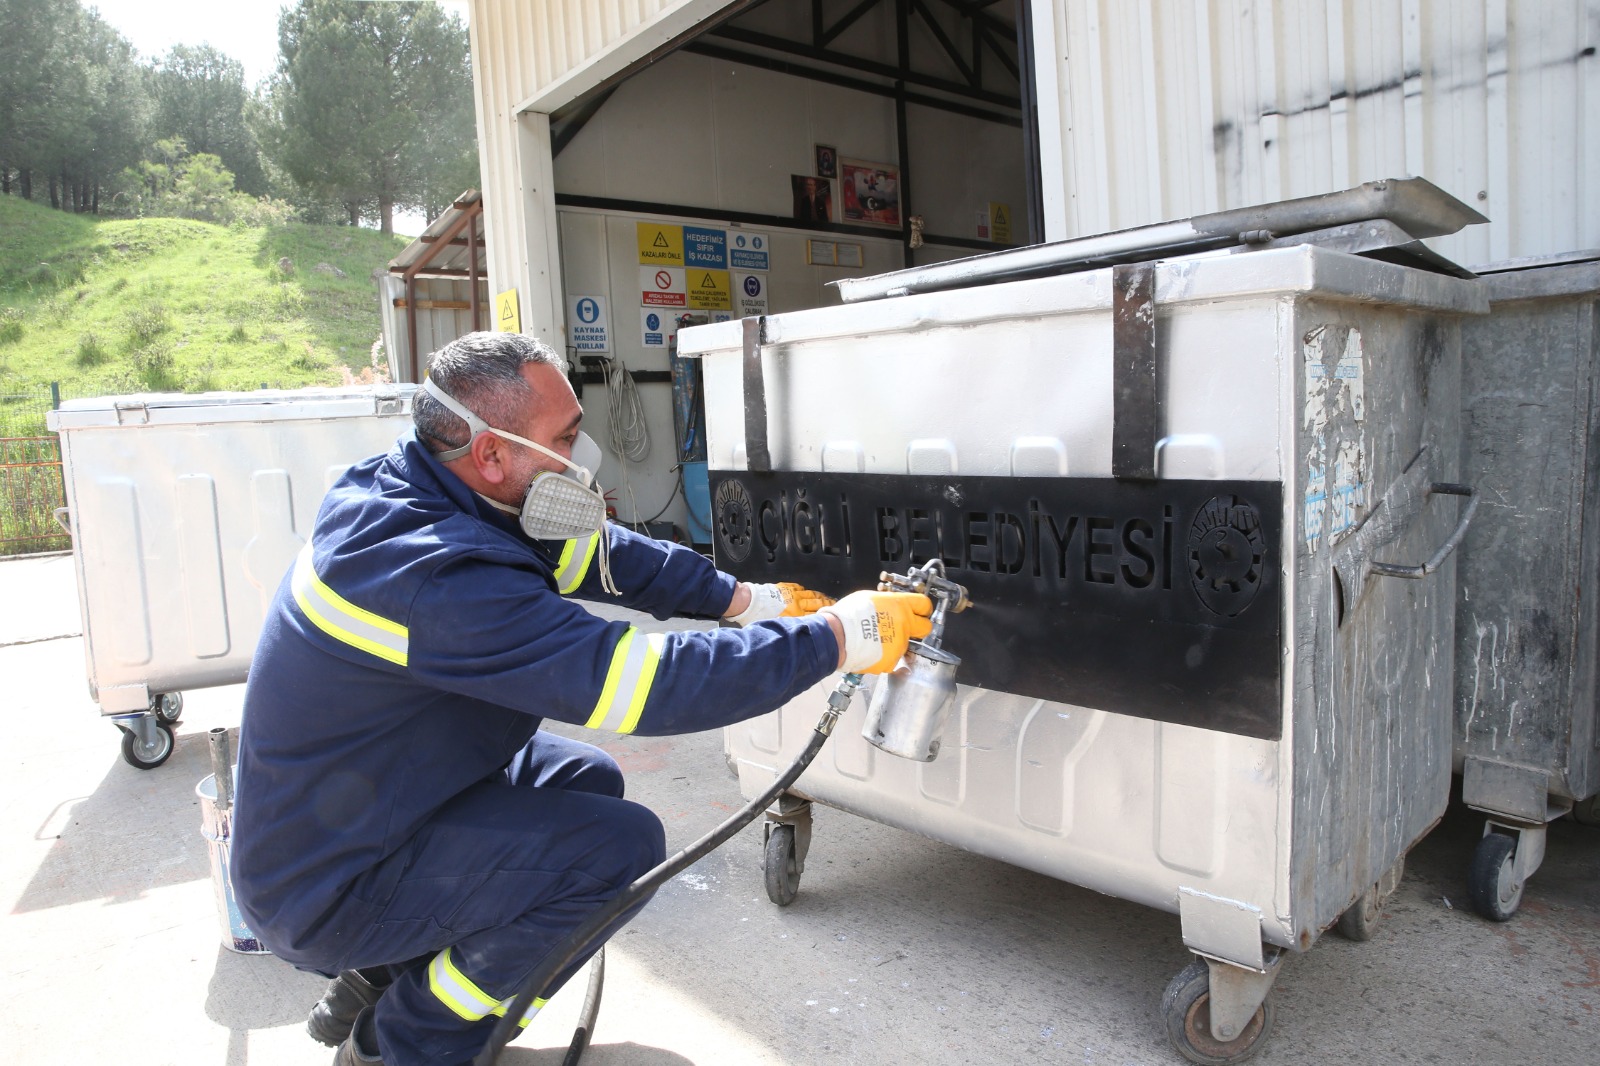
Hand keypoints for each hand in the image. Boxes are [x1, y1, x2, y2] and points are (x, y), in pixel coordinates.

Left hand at [726, 582, 836, 625]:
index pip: (815, 615)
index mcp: (795, 614)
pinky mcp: (784, 588)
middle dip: (826, 604)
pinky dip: (804, 590)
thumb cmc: (759, 618)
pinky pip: (798, 588)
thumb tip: (799, 634)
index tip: (833, 617)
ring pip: (809, 594)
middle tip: (833, 605)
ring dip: (818, 596)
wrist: (749, 603)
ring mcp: (790, 594)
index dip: (825, 616)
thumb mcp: (777, 628)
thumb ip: (790, 629)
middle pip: (815, 603)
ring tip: (825, 598)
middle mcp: (796, 603)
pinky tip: (807, 592)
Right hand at [818, 590, 933, 673]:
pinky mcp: (892, 661)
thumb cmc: (848, 615)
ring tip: (874, 641)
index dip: (923, 608)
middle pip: (925, 627)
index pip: (924, 604)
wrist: (836, 637)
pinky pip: (892, 659)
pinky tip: (871, 651)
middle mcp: (904, 625)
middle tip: (906, 628)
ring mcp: (900, 644)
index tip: (920, 611)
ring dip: (894, 643)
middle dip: (919, 627)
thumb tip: (891, 605)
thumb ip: (887, 603)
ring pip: (905, 644)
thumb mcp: (870, 598)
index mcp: (900, 606)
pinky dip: (884, 656)